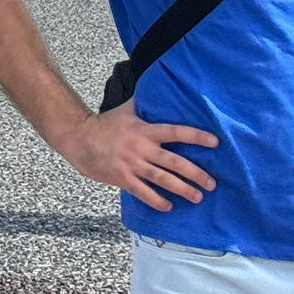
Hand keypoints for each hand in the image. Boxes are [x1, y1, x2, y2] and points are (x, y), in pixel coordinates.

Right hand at [52, 102, 218, 211]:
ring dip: (182, 189)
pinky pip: (142, 192)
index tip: (215, 142)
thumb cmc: (104, 124)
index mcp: (144, 130)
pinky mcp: (121, 177)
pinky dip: (157, 201)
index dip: (196, 136)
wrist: (78, 138)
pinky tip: (168, 207)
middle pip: (174, 162)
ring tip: (197, 197)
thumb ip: (142, 103)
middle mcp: (141, 147)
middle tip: (211, 184)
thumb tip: (156, 86)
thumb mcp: (125, 110)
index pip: (175, 132)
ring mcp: (131, 163)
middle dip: (196, 174)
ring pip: (162, 179)